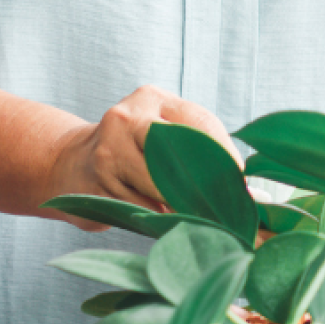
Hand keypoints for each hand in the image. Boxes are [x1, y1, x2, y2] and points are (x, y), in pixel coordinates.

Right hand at [40, 85, 238, 231]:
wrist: (67, 164)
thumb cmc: (132, 153)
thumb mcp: (160, 137)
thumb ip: (200, 155)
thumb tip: (257, 198)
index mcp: (152, 99)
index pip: (200, 126)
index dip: (226, 160)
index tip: (245, 190)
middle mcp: (128, 118)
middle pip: (180, 153)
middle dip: (206, 185)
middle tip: (230, 212)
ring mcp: (108, 150)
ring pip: (160, 186)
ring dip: (185, 208)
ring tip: (206, 222)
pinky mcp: (96, 183)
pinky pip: (139, 207)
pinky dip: (159, 219)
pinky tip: (169, 224)